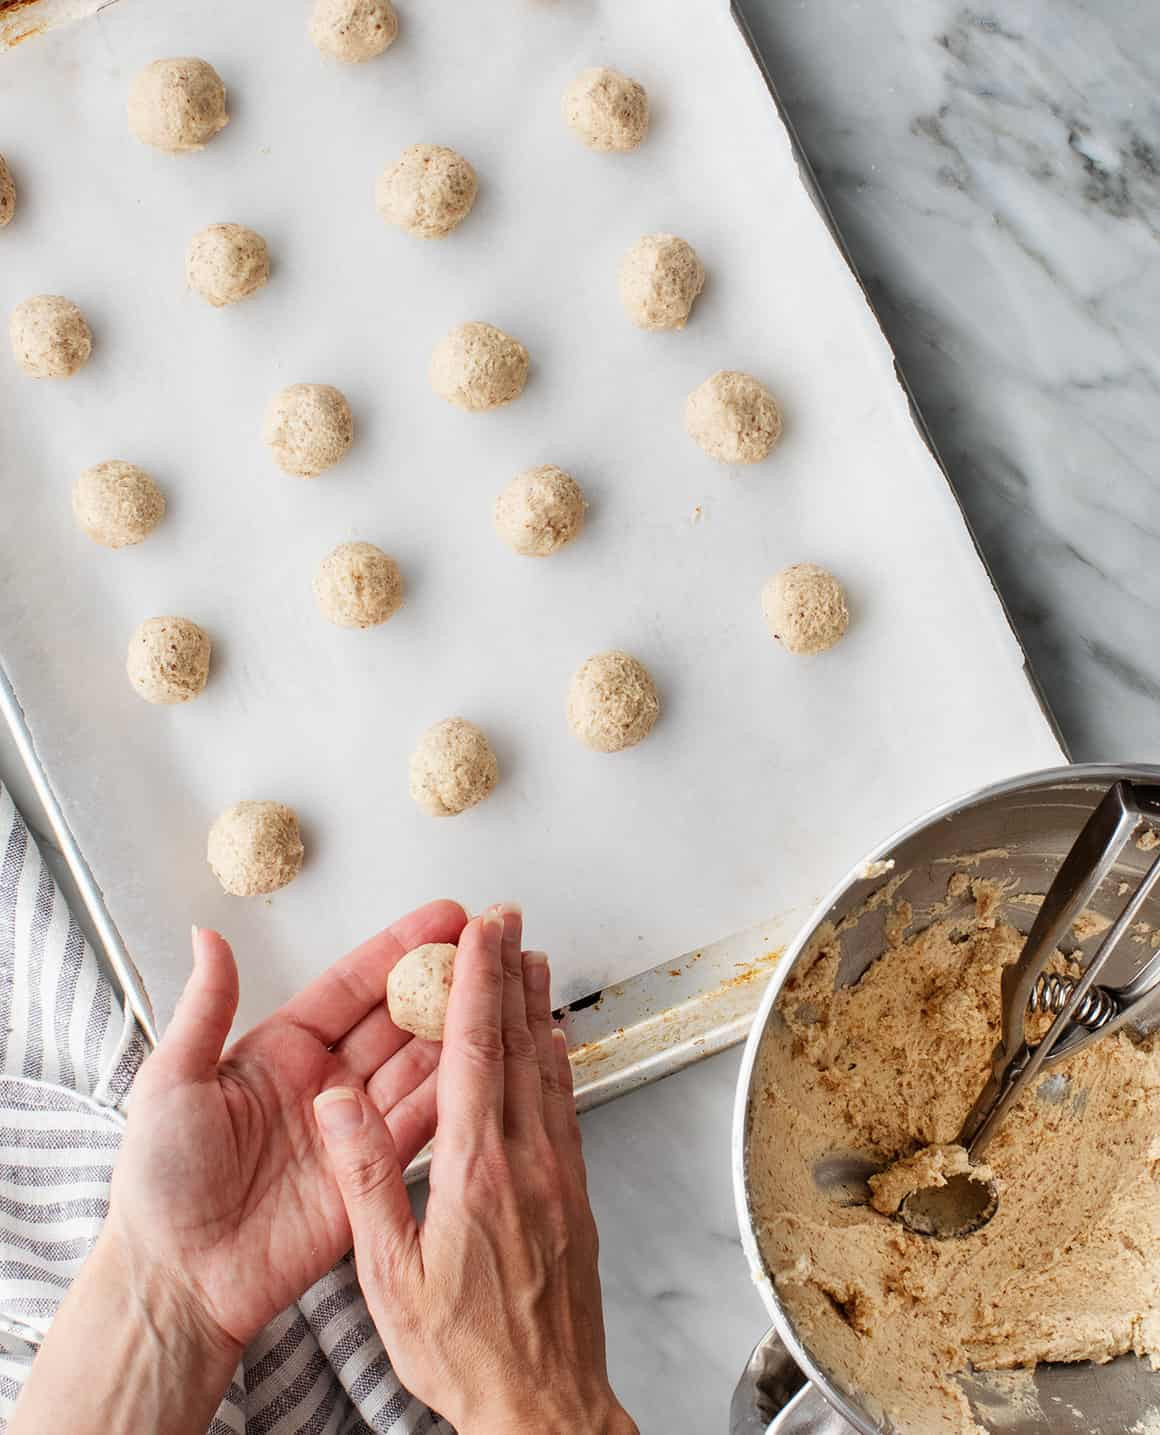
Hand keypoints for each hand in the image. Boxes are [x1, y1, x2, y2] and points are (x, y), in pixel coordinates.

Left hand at [106, 898, 467, 1351]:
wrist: (176, 1279)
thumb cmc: (159, 1183)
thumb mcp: (171, 1080)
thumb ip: (207, 1006)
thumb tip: (209, 935)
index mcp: (282, 1049)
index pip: (353, 986)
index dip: (399, 950)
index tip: (443, 919)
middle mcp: (327, 1081)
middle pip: (397, 1019)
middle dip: (443, 980)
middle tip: (489, 944)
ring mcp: (354, 1126)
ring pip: (419, 1065)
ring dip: (458, 1028)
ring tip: (502, 990)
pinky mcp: (372, 1175)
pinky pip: (421, 1125)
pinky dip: (454, 1093)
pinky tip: (485, 1061)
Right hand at [314, 905, 635, 1434]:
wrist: (545, 1408)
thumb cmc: (465, 1353)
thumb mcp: (388, 1277)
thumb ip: (366, 1181)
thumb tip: (338, 1106)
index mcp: (476, 1170)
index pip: (476, 1052)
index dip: (478, 981)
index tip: (482, 932)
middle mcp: (528, 1160)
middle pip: (520, 1043)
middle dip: (512, 972)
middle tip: (510, 922)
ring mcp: (560, 1176)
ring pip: (551, 1069)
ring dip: (539, 1007)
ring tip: (534, 961)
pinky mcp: (577, 1196)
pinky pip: (568, 1107)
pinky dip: (560, 1061)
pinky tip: (556, 1047)